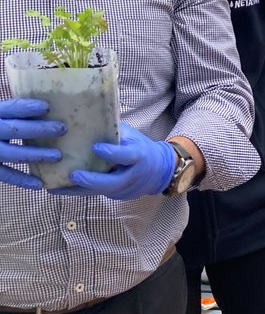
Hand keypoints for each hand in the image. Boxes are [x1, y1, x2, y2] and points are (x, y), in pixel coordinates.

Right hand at [0, 98, 64, 189]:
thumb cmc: (1, 125)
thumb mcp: (3, 115)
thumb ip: (19, 112)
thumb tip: (53, 105)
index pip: (9, 108)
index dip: (26, 108)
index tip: (47, 107)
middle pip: (14, 130)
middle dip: (38, 129)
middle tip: (62, 129)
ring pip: (11, 153)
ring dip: (35, 155)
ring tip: (58, 156)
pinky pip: (5, 175)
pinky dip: (22, 180)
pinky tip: (40, 184)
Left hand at [57, 123, 176, 200]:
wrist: (159, 170)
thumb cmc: (141, 147)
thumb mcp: (133, 136)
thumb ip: (115, 132)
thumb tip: (89, 117)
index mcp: (139, 156)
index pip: (126, 156)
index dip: (112, 153)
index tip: (96, 147)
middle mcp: (132, 176)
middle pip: (112, 182)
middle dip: (92, 180)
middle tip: (73, 175)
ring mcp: (125, 189)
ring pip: (99, 192)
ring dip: (77, 190)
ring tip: (55, 186)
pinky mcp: (116, 196)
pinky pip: (96, 194)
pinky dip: (79, 191)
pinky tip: (60, 188)